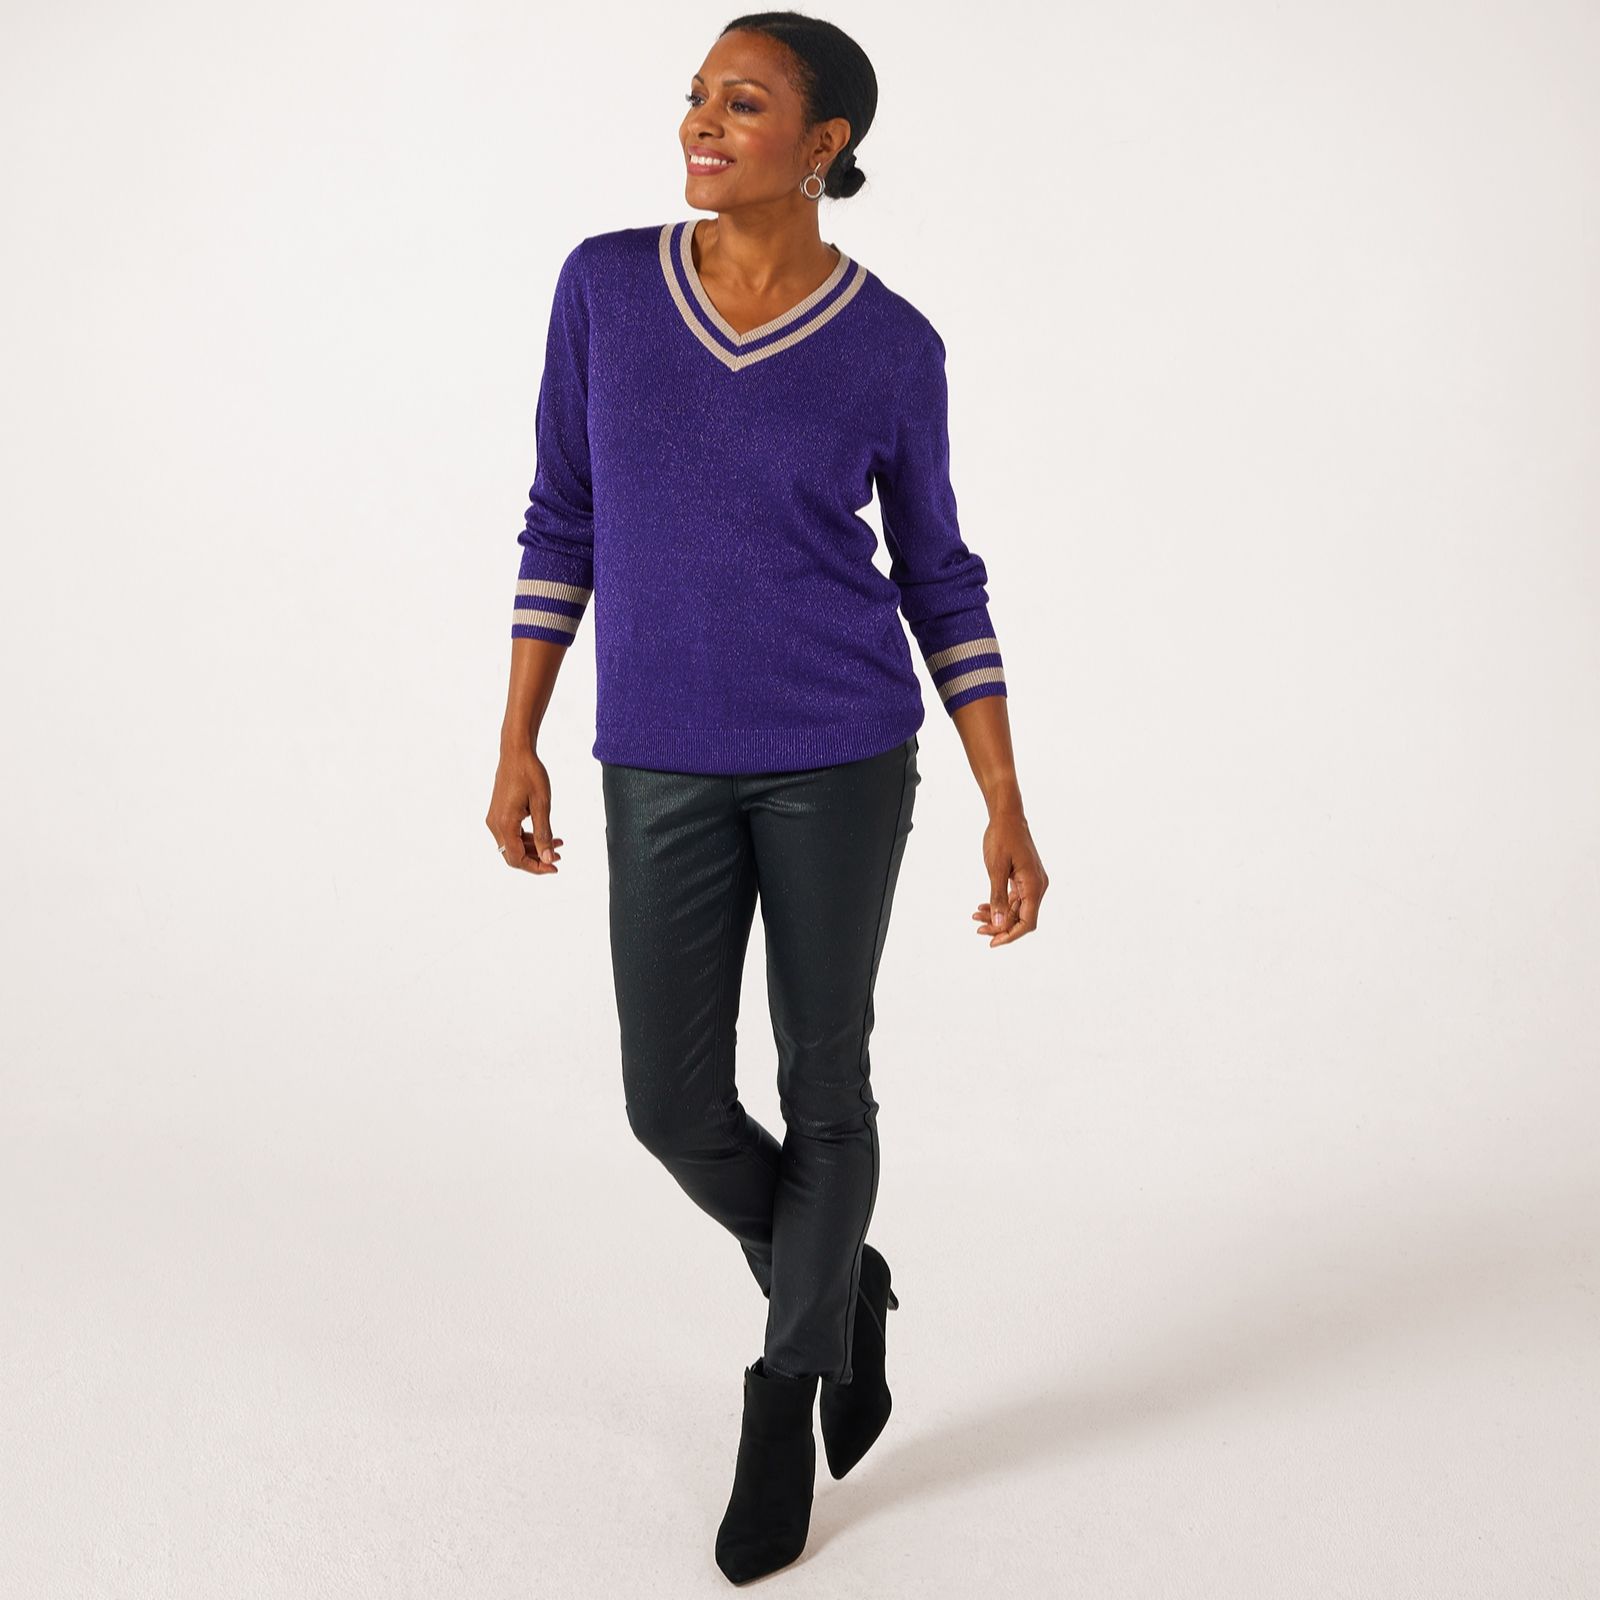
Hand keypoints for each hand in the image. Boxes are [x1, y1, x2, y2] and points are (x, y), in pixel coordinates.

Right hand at [486, 745, 564, 873]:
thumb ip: (544, 833)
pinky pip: (511, 833)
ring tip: (557, 844)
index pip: (516, 858)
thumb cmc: (530, 774)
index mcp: (504, 824)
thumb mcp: (542, 804)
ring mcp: (495, 818)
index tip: (554, 867)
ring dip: (534, 848)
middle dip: (536, 859)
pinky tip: (545, 834)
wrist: (516, 752)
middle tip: (558, 857)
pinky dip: (527, 837)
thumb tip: (547, 858)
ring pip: (513, 845)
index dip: (536, 867)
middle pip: (513, 855)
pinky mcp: (498, 813)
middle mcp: (495, 824)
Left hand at [973, 809, 1046, 946]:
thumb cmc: (1002, 838)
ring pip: (1017, 909)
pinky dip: (1000, 904)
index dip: (1010, 935)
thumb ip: (998, 897)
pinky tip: (983, 907)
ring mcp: (1032, 883)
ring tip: (976, 917)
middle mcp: (1037, 887)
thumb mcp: (996, 868)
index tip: (992, 942)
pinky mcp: (1024, 878)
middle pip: (1021, 918)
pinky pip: (1014, 898)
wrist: (1007, 816)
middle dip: (1000, 926)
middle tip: (978, 929)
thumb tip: (999, 924)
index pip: (1027, 922)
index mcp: (1034, 886)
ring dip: (998, 916)